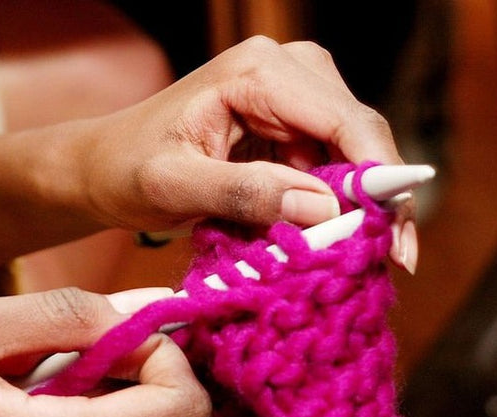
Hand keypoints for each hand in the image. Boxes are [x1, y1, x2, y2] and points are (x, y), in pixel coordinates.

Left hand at [0, 37, 418, 293]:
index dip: (380, 181)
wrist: (102, 167)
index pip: (345, 121)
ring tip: (361, 265)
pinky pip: (333, 169)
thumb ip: (244, 194)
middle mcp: (287, 71)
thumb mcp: (174, 186)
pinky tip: (332, 246)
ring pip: (354, 156)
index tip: (394, 242)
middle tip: (394, 264)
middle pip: (361, 136)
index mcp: (258, 72)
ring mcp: (294, 98)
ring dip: (359, 211)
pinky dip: (335, 210)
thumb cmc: (125, 169)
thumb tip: (324, 210)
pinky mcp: (293, 127)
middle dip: (379, 201)